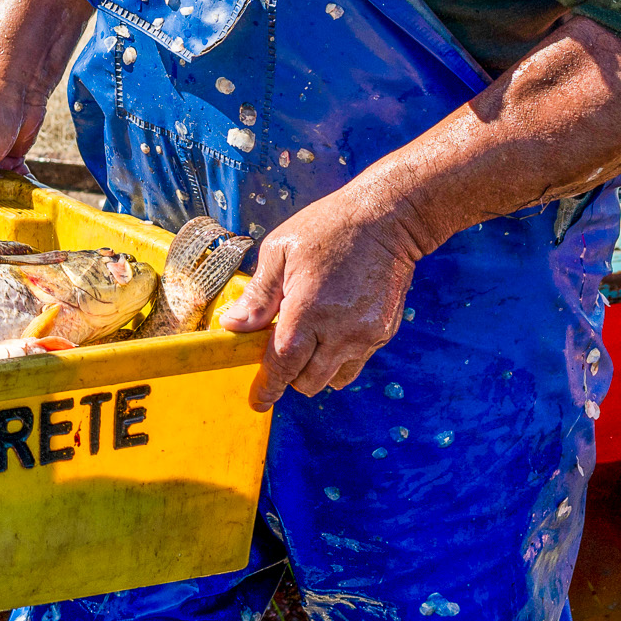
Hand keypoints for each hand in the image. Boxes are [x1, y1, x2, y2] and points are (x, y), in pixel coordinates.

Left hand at [219, 186, 422, 412]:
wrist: (387, 219)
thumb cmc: (327, 228)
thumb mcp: (280, 252)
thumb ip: (258, 296)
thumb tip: (233, 326)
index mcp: (309, 312)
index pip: (283, 366)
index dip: (268, 388)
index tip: (257, 401)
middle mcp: (341, 332)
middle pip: (308, 382)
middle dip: (289, 376)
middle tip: (279, 350)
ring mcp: (367, 336)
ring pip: (334, 379)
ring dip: (315, 370)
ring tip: (307, 339)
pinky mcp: (383, 333)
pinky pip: (356, 362)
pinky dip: (338, 358)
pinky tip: (331, 329)